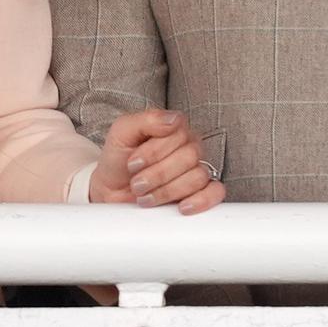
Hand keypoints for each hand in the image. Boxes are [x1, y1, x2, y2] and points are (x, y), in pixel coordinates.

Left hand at [91, 109, 227, 213]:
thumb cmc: (118, 161)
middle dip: (157, 174)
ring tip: (146, 197)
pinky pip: (215, 193)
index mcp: (175, 129)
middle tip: (137, 183)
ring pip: (197, 177)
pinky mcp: (200, 193)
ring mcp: (197, 170)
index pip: (178, 134)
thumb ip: (146, 120)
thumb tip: (173, 120)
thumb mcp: (122, 132)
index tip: (132, 163)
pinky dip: (201, 201)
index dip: (154, 152)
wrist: (111, 192)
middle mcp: (190, 147)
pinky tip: (182, 207)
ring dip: (166, 191)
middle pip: (188, 158)